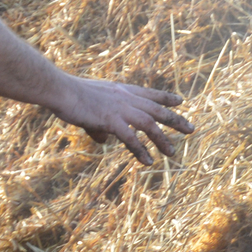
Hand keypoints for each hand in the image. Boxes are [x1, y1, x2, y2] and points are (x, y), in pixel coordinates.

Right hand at [56, 77, 192, 164]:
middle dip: (176, 120)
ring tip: (172, 152)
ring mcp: (120, 109)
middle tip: (191, 129)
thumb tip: (103, 141)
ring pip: (150, 124)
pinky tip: (148, 161)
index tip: (181, 101)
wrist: (60, 90)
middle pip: (157, 109)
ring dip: (162, 139)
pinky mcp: (111, 121)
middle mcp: (125, 98)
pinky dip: (141, 150)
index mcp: (122, 91)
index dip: (166, 97)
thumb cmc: (70, 97)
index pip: (149, 93)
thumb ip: (100, 126)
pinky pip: (131, 138)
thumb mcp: (90, 109)